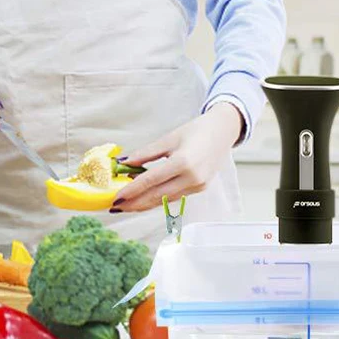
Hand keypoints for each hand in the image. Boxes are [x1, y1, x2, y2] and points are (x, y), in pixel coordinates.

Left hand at [110, 103, 243, 212]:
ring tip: (126, 206)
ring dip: (145, 204)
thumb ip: (146, 153)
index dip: (132, 190)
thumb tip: (124, 163)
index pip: (151, 180)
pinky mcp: (200, 189)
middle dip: (135, 203)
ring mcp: (198, 186)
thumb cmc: (195, 131)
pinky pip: (174, 197)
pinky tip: (144, 200)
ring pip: (165, 199)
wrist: (222, 132)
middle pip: (158, 196)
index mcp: (184, 162)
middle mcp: (192, 178)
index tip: (116, 197)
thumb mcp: (168, 138)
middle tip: (116, 207)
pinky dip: (158, 199)